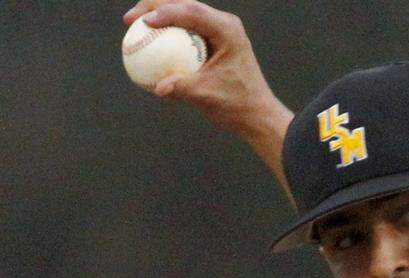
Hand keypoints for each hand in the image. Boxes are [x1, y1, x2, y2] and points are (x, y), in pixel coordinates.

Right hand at [123, 0, 293, 189]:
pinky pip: (186, 32)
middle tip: (130, 19)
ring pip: (183, 15)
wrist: (257, 115)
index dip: (164, 11)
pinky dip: (167, 35)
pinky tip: (147, 44)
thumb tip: (157, 87)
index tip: (143, 22)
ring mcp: (219, 32)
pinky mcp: (214, 42)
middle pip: (184, 5)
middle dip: (154, 6)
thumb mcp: (208, 96)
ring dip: (158, 17)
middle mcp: (224, 25)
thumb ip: (182, 88)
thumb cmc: (237, 105)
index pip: (191, 11)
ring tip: (134, 25)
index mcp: (227, 30)